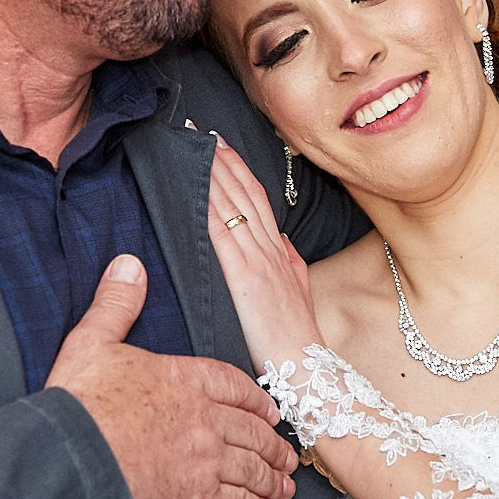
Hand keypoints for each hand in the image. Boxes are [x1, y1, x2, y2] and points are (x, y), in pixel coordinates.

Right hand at [46, 253, 296, 498]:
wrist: (67, 464)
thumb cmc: (76, 404)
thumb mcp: (91, 342)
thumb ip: (116, 304)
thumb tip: (130, 264)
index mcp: (186, 378)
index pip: (236, 386)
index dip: (257, 401)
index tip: (270, 412)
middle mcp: (206, 419)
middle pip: (254, 431)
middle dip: (273, 445)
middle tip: (287, 457)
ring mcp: (207, 461)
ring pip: (254, 469)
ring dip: (273, 479)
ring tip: (283, 487)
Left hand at [206, 138, 322, 365]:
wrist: (306, 367)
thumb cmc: (297, 336)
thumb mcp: (300, 290)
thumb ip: (290, 261)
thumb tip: (280, 237)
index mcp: (279, 250)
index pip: (256, 197)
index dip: (238, 168)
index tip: (220, 144)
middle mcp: (269, 248)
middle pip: (243, 192)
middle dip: (221, 159)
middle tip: (198, 131)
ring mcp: (257, 260)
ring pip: (232, 205)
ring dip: (211, 173)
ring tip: (192, 147)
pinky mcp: (244, 277)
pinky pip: (222, 234)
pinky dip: (208, 208)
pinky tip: (194, 189)